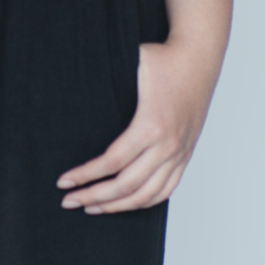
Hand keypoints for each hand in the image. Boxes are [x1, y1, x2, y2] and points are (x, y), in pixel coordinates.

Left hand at [58, 38, 217, 214]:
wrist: (199, 58)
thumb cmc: (163, 59)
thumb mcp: (132, 62)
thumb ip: (104, 73)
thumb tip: (71, 80)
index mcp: (151, 125)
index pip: (112, 162)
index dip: (85, 175)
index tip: (64, 182)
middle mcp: (167, 145)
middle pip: (126, 185)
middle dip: (93, 196)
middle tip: (68, 201)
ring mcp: (179, 153)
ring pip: (146, 195)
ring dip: (116, 206)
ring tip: (91, 207)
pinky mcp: (185, 155)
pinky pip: (166, 190)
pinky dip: (144, 202)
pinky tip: (123, 204)